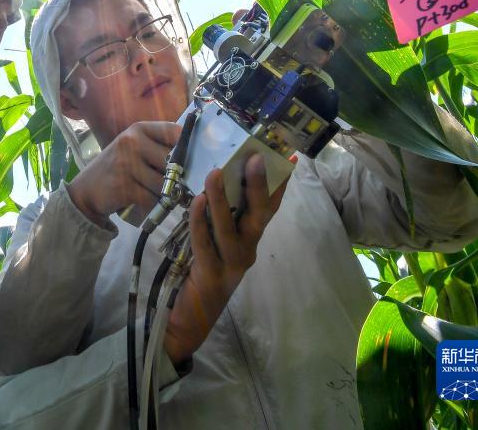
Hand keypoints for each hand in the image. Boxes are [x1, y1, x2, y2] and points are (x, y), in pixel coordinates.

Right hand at [66, 121, 181, 226]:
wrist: (86, 191)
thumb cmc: (117, 169)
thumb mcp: (134, 149)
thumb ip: (158, 148)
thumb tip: (195, 159)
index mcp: (139, 129)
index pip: (176, 133)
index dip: (187, 148)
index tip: (190, 160)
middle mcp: (132, 141)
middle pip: (173, 161)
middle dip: (176, 177)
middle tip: (172, 185)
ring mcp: (127, 163)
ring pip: (165, 183)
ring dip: (164, 194)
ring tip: (155, 194)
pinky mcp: (124, 185)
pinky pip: (152, 198)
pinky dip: (153, 205)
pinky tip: (145, 202)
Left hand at [163, 153, 288, 364]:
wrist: (187, 319)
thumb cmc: (200, 274)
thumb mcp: (215, 243)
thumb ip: (220, 219)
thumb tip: (220, 181)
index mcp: (250, 243)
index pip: (269, 210)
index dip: (279, 185)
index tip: (290, 159)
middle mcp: (247, 252)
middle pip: (258, 217)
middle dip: (259, 187)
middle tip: (256, 159)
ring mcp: (230, 265)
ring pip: (229, 229)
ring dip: (222, 199)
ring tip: (216, 172)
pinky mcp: (210, 275)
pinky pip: (204, 243)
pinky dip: (200, 221)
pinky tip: (196, 201)